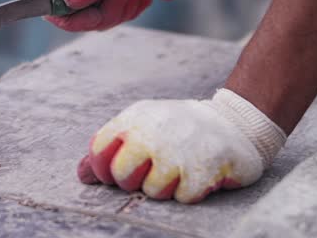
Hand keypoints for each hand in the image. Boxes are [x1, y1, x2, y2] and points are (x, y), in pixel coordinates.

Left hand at [76, 89, 286, 202]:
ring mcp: (178, 150)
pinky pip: (182, 197)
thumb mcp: (143, 127)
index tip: (120, 171)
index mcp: (135, 118)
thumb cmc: (179, 129)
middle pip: (121, 175)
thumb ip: (111, 149)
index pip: (98, 151)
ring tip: (179, 169)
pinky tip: (198, 174)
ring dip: (165, 187)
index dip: (104, 169)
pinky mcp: (203, 169)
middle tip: (152, 171)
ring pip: (152, 191)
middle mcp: (153, 131)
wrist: (235, 122)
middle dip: (134, 181)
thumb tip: (82, 175)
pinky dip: (190, 191)